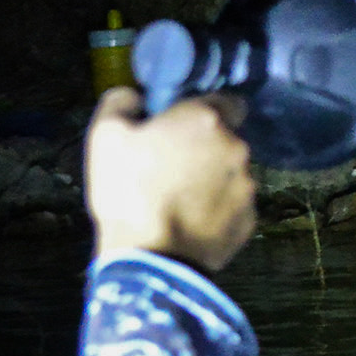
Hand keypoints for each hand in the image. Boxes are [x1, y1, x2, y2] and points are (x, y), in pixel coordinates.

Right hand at [85, 89, 257, 272]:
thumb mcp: (105, 135)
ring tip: (182, 200)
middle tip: (175, 167)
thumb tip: (137, 96)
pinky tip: (192, 222)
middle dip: (207, 149)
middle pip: (228, 141)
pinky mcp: (250, 221)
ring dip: (214, 179)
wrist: (151, 259)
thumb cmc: (127, 191)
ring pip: (233, 174)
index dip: (206, 112)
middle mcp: (238, 148)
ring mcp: (248, 187)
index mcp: (207, 120)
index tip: (184, 127)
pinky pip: (234, 206)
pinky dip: (218, 209)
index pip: (227, 101)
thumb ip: (122, 101)